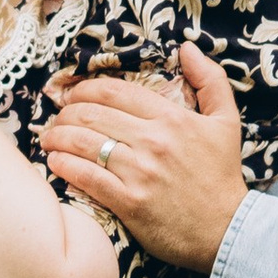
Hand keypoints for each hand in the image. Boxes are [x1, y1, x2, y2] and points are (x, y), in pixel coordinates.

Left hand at [41, 50, 250, 272]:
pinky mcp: (128, 202)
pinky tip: (54, 162)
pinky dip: (63, 165)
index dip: (85, 89)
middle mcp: (153, 141)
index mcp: (172, 118)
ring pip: (83, 142)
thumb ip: (210, 80)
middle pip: (92, 114)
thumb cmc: (222, 176)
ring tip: (49, 138)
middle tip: (57, 117)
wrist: (227, 230)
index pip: (114, 91)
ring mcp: (139, 172)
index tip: (73, 94)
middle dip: (65, 112)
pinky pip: (85, 176)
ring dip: (57, 136)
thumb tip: (187, 48)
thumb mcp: (227, 122)